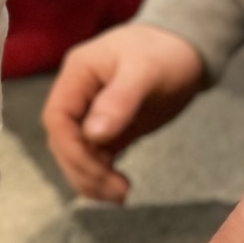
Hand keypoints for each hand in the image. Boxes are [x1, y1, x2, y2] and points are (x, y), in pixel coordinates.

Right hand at [41, 23, 206, 201]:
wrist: (186, 48)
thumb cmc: (165, 53)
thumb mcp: (145, 71)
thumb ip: (119, 101)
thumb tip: (93, 136)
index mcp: (77, 73)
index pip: (57, 117)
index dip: (72, 149)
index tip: (100, 170)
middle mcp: (78, 93)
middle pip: (62, 139)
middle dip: (83, 169)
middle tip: (117, 191)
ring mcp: (91, 111)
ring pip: (74, 151)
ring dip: (90, 177)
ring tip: (120, 194)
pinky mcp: (108, 126)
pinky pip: (93, 155)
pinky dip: (100, 175)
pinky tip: (118, 187)